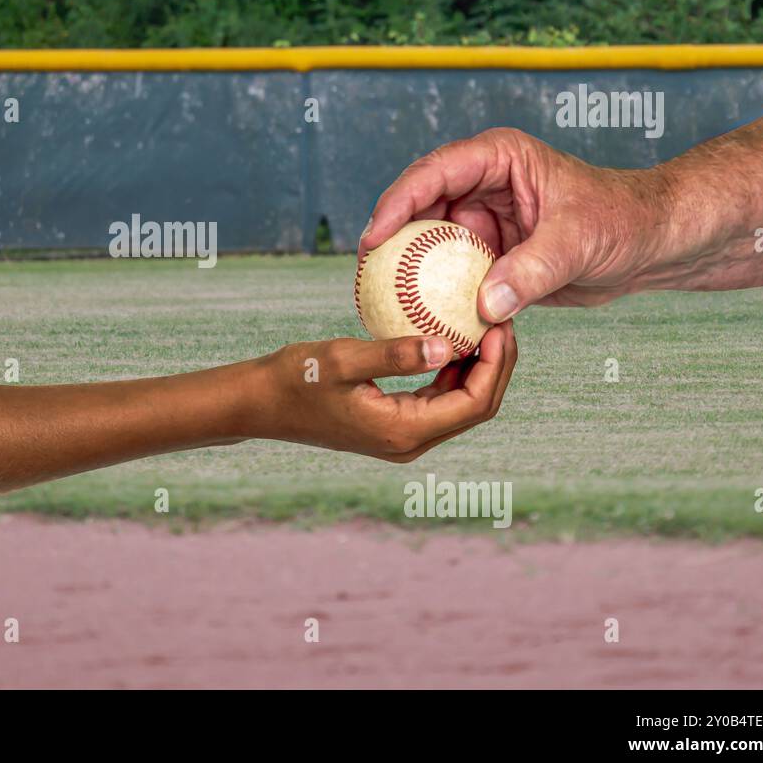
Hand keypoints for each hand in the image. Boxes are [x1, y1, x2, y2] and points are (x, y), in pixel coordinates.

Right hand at [249, 325, 516, 462]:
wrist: (261, 403)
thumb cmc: (295, 378)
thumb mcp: (343, 359)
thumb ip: (395, 354)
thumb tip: (448, 345)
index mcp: (404, 431)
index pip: (473, 403)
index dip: (496, 365)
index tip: (500, 325)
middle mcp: (410, 442)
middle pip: (476, 408)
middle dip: (497, 366)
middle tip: (502, 321)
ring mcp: (403, 436)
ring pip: (460, 404)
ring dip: (478, 368)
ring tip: (483, 325)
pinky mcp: (393, 424)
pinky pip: (437, 399)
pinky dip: (452, 371)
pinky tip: (450, 337)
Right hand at [358, 128, 667, 320]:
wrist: (653, 245)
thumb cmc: (624, 222)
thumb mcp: (579, 241)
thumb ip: (532, 271)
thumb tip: (485, 306)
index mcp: (497, 159)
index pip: (434, 173)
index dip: (398, 203)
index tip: (376, 237)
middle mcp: (482, 186)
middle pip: (418, 208)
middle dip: (389, 240)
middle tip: (366, 276)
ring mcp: (482, 222)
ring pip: (429, 243)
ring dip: (408, 271)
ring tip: (380, 301)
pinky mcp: (490, 256)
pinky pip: (452, 274)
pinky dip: (436, 295)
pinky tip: (417, 320)